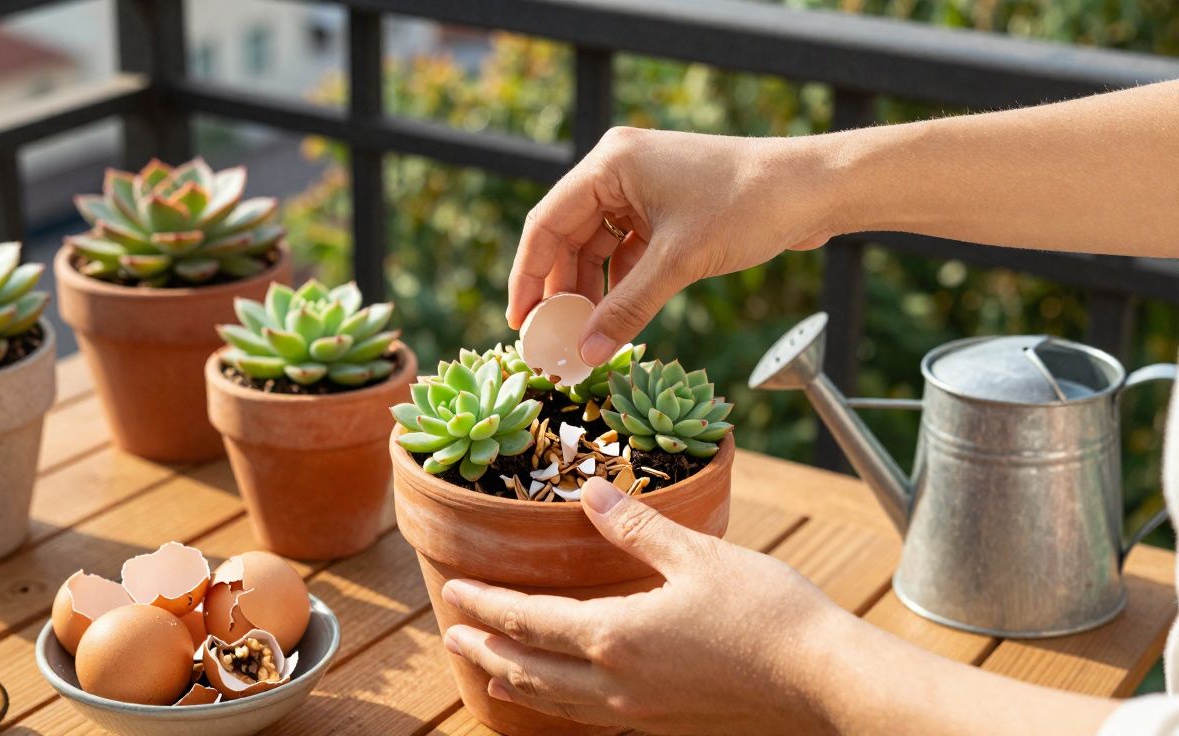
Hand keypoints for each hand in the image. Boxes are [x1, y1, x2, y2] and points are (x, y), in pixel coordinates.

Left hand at [440, 476, 845, 734]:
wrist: (823, 681)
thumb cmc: (767, 612)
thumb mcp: (698, 554)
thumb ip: (636, 526)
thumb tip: (588, 490)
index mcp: (615, 634)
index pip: (528, 619)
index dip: (486, 605)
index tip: (452, 591)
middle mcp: (616, 682)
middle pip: (528, 668)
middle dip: (484, 650)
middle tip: (451, 636)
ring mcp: (638, 711)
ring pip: (555, 702)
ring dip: (513, 683)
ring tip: (488, 675)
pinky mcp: (663, 725)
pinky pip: (590, 718)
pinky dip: (557, 707)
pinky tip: (560, 701)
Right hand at [507, 127, 836, 364]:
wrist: (813, 190)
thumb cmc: (747, 206)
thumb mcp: (678, 262)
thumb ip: (627, 309)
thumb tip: (585, 352)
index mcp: (609, 163)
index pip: (546, 224)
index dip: (528, 277)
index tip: (519, 323)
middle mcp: (619, 171)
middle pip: (568, 238)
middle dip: (560, 290)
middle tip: (551, 339)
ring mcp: (643, 190)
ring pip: (598, 249)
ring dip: (591, 292)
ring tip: (584, 337)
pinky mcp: (666, 211)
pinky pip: (627, 252)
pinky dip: (620, 286)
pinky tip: (616, 320)